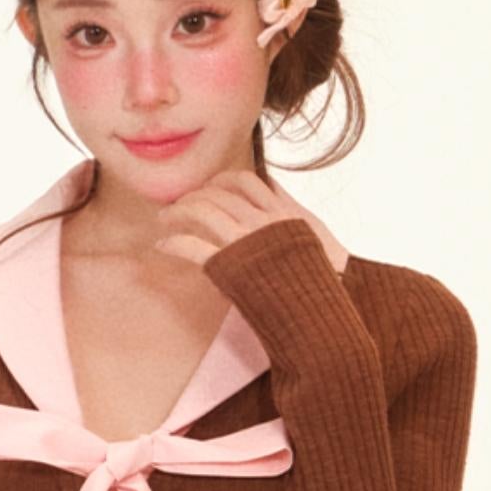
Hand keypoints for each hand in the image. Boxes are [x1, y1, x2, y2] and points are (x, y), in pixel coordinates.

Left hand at [153, 167, 340, 273]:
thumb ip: (292, 210)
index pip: (245, 180)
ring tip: (164, 218)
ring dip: (178, 211)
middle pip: (218, 192)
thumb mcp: (316, 233)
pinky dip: (173, 243)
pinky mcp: (230, 266)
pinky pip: (193, 246)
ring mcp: (245, 242)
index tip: (209, 187)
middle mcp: (262, 220)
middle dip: (195, 194)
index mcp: (283, 211)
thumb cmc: (328, 280)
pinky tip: (162, 245)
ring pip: (203, 210)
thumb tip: (274, 189)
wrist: (324, 310)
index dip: (221, 180)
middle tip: (179, 203)